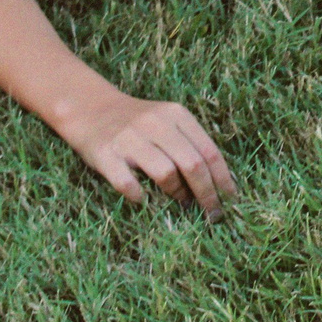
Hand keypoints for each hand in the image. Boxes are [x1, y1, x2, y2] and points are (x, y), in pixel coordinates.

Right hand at [57, 91, 238, 215]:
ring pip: (165, 173)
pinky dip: (139, 195)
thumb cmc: (137, 123)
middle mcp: (154, 122)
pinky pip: (128, 182)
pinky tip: (143, 199)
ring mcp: (128, 138)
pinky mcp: (105, 153)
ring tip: (180, 202)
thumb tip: (218, 184)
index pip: (208, 150)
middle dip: (207, 194)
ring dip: (177, 193)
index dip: (223, 179)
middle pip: (192, 164)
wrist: (90, 108)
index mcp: (175, 114)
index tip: (231, 200)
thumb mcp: (167, 121)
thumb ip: (189, 144)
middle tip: (213, 214)